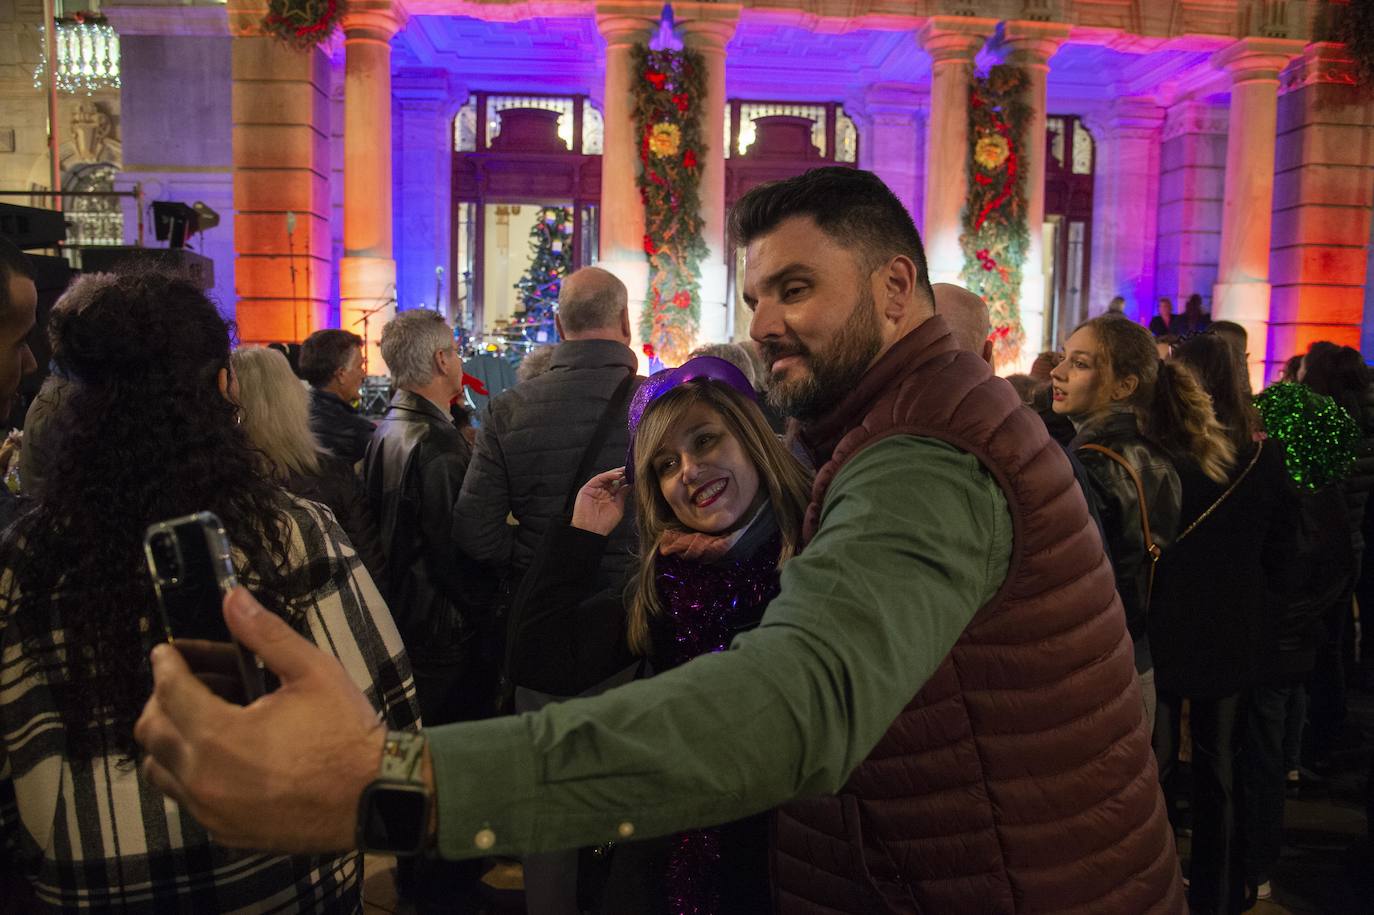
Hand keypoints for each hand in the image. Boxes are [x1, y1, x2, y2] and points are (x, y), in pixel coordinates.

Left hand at [134, 587, 385, 853]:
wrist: (375, 795)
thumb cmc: (345, 731)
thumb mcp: (312, 671)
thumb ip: (266, 634)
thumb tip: (232, 598)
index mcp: (220, 734)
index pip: (170, 691)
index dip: (166, 664)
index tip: (166, 651)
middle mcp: (203, 777)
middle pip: (151, 732)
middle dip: (161, 699)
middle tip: (190, 682)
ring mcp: (210, 810)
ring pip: (160, 770)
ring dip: (171, 740)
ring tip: (206, 720)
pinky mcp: (224, 831)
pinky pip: (186, 799)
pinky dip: (192, 772)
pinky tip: (227, 756)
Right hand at [570, 467, 629, 536]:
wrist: (592, 531)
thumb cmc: (604, 523)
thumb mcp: (618, 506)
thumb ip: (622, 494)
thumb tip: (630, 485)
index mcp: (609, 497)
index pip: (618, 484)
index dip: (626, 479)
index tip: (634, 475)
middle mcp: (602, 492)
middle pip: (612, 479)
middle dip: (622, 474)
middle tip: (631, 469)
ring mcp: (595, 490)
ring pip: (606, 477)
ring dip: (616, 473)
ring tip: (625, 471)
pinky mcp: (587, 488)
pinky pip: (599, 478)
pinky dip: (608, 475)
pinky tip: (617, 475)